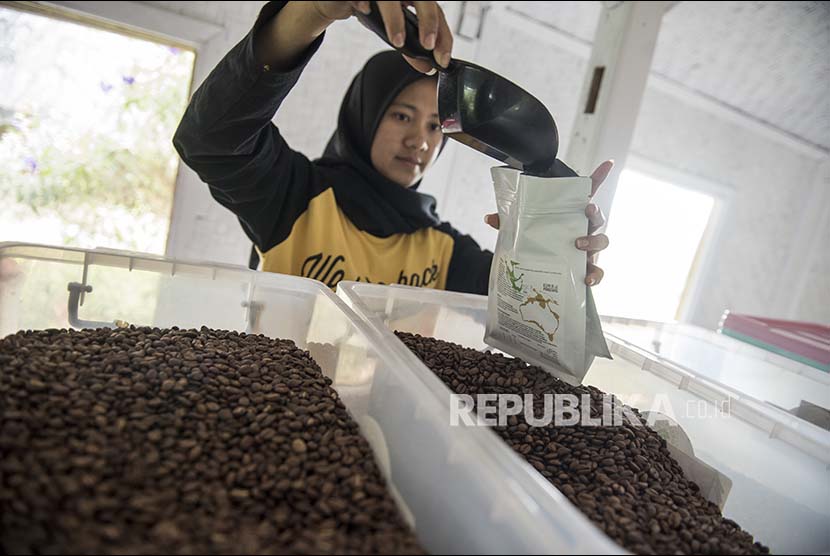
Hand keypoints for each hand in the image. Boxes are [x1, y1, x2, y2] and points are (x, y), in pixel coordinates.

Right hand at [313, 1, 452, 71]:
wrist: (341, 2)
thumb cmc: (372, 13)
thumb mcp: (394, 33)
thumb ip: (411, 50)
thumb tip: (427, 68)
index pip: (437, 13)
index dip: (443, 36)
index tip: (442, 60)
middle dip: (428, 22)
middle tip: (428, 45)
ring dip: (395, 18)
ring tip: (397, 42)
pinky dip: (363, 2)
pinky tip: (365, 10)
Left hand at [484, 160, 613, 286]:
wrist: (539, 275)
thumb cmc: (536, 246)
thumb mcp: (520, 232)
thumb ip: (508, 223)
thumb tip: (489, 217)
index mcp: (569, 217)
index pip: (586, 194)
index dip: (598, 177)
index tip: (608, 163)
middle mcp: (583, 230)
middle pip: (599, 216)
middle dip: (596, 211)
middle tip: (586, 210)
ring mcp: (588, 250)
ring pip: (603, 241)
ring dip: (594, 241)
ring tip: (578, 245)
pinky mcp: (587, 269)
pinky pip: (599, 272)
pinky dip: (595, 276)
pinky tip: (586, 279)